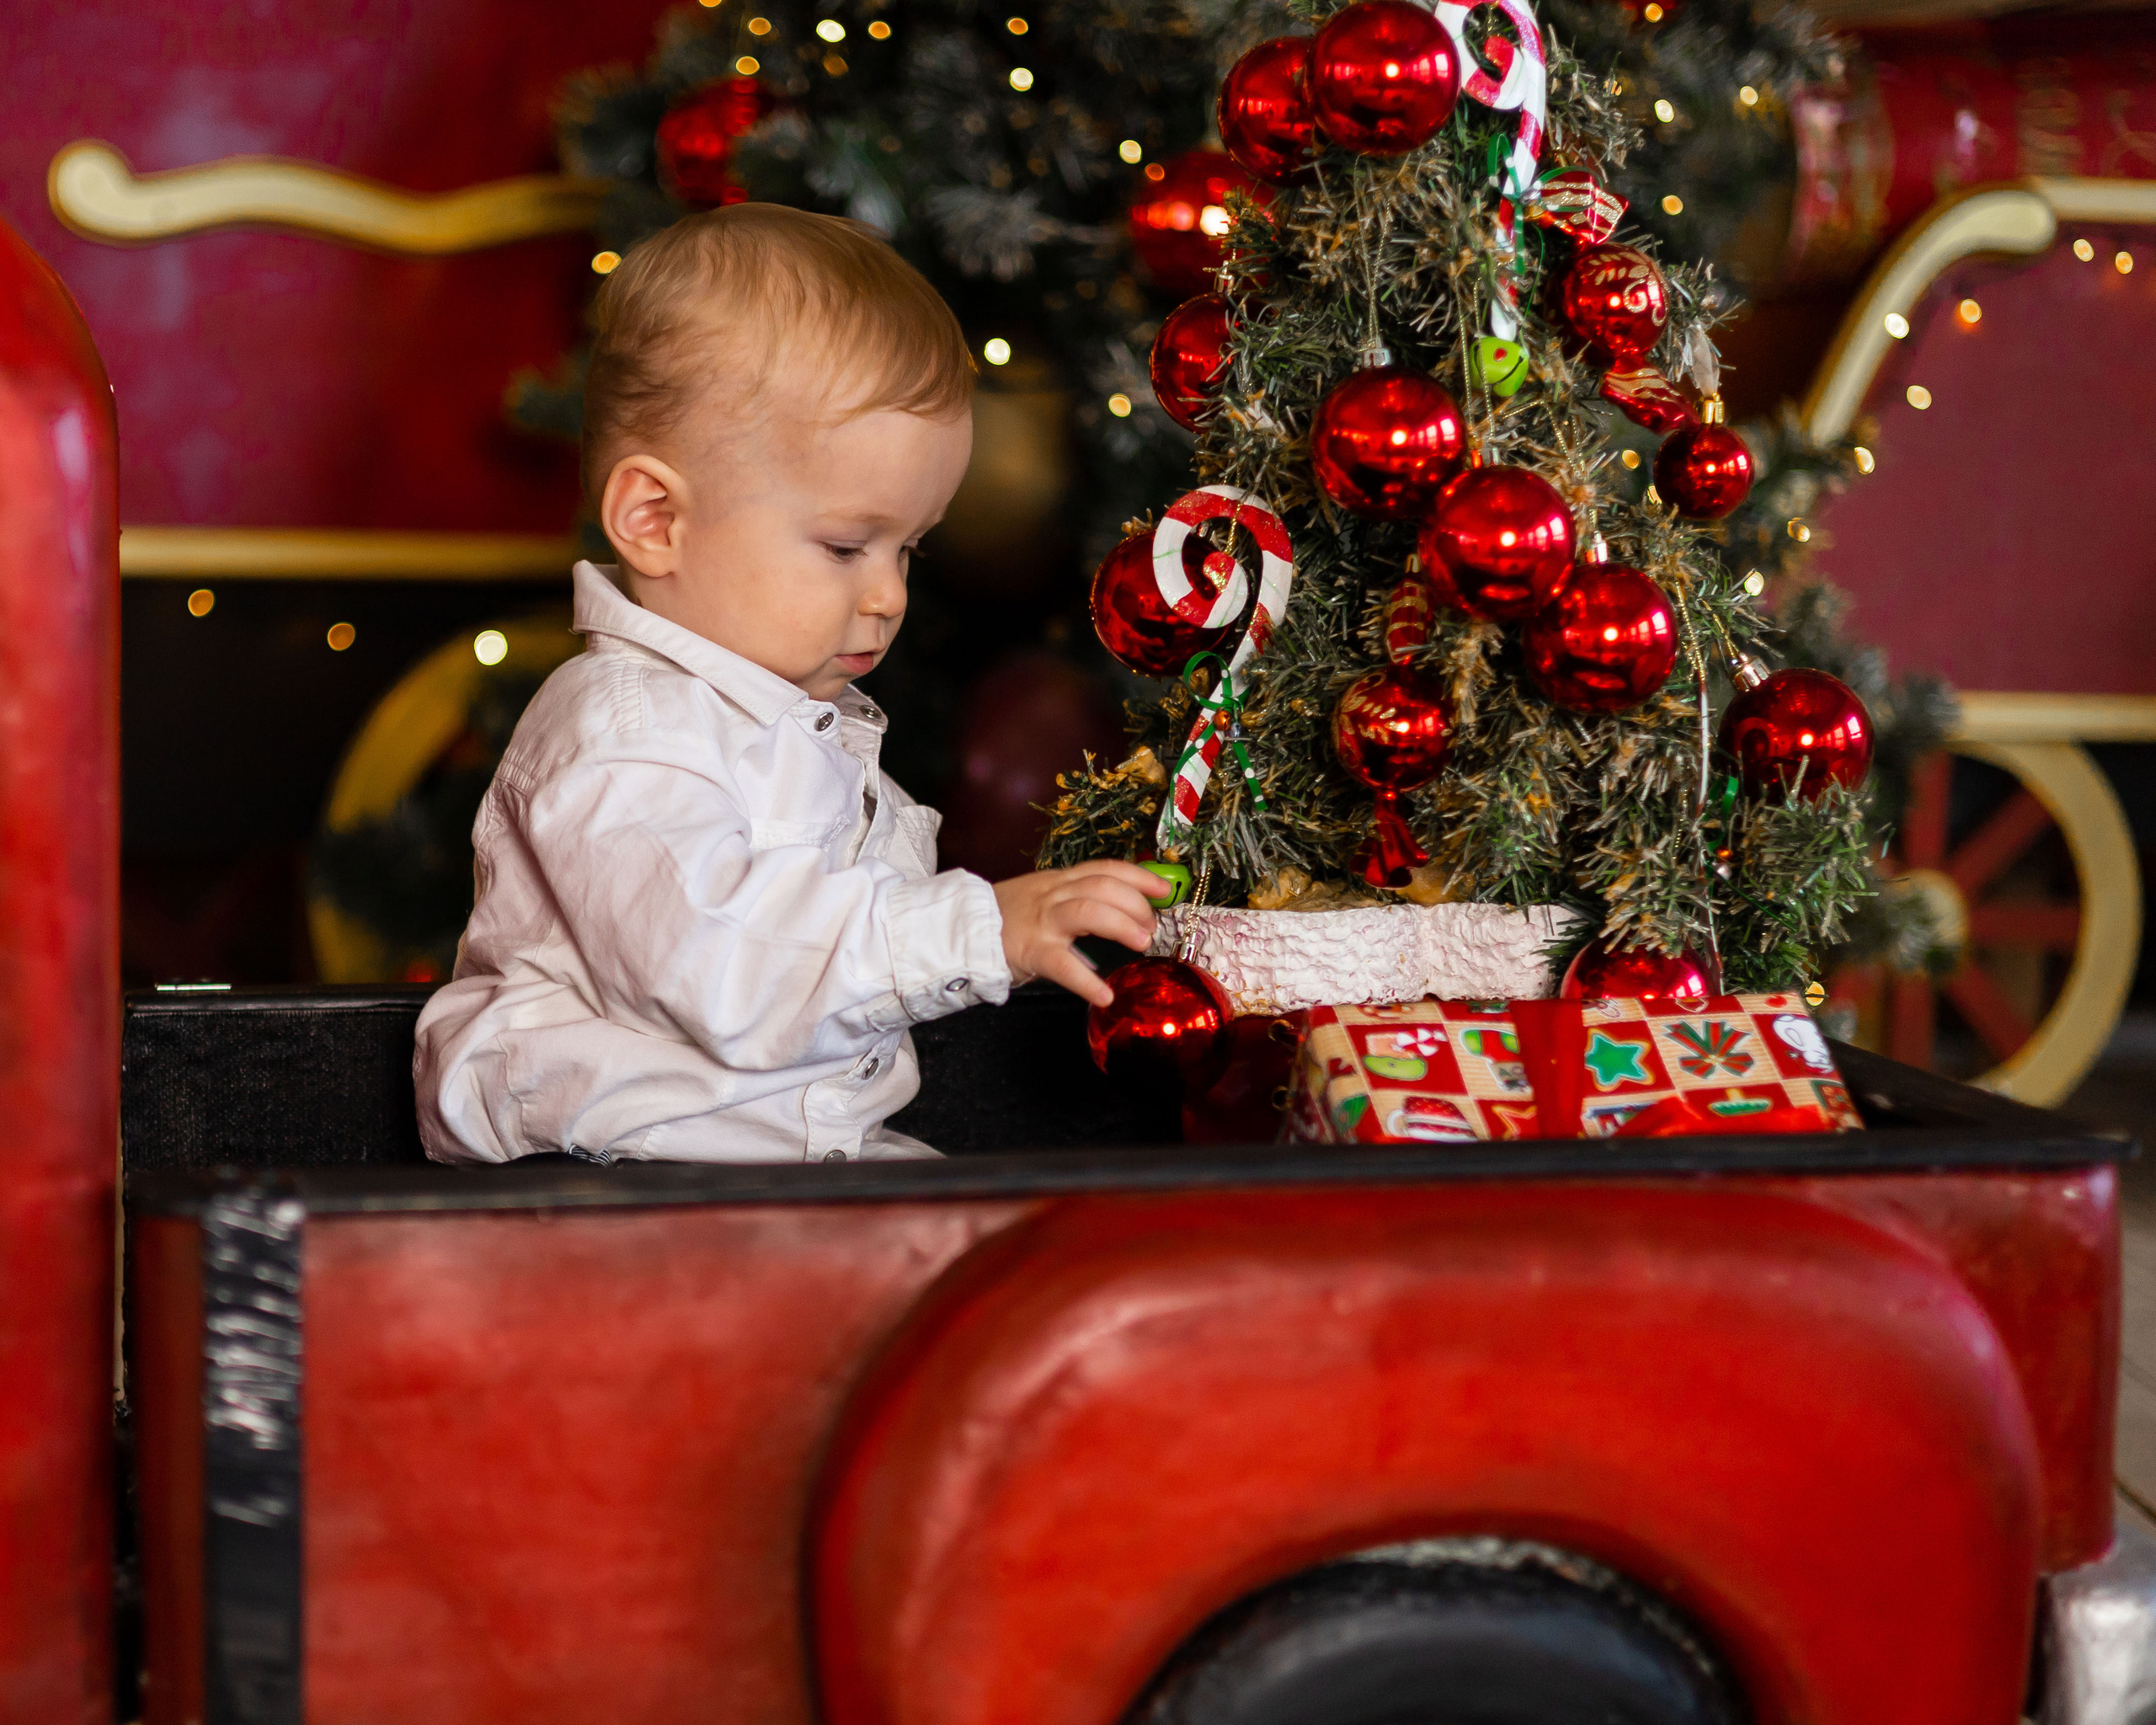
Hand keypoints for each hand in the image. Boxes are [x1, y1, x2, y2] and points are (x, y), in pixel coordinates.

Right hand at [994, 861, 1168, 1007]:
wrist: (960, 929)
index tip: (1165, 889)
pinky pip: (1062, 965)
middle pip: (1103, 886)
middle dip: (1135, 903)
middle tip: (1150, 928)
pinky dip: (1086, 982)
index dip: (1139, 876)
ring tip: (1142, 944)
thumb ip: (1076, 900)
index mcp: (1060, 882)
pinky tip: (1104, 995)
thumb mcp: (1043, 897)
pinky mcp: (1030, 951)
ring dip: (1121, 925)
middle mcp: (1053, 895)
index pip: (1105, 869)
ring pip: (1087, 912)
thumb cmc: (1006, 918)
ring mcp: (1041, 922)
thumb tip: (1123, 913)